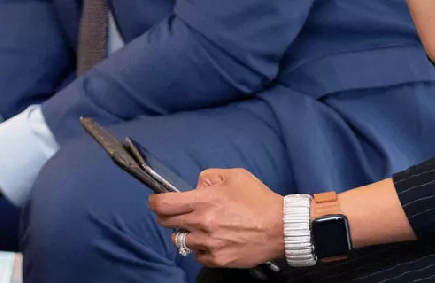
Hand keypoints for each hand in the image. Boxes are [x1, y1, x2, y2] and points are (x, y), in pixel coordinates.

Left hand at [149, 168, 284, 267]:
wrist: (280, 227)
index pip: (163, 205)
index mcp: (204, 201)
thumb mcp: (235, 176)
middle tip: (177, 214)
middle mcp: (201, 223)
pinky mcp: (218, 259)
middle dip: (167, 217)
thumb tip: (195, 186)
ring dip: (185, 233)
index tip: (155, 202)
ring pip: (181, 241)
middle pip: (167, 223)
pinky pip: (197, 256)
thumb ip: (209, 177)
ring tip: (200, 228)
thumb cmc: (258, 199)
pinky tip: (213, 241)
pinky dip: (200, 249)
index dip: (154, 202)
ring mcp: (208, 244)